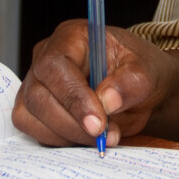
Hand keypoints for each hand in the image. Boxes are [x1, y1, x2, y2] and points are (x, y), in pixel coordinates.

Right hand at [13, 21, 178, 146]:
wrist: (136, 90)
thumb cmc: (136, 71)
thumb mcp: (145, 72)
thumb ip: (130, 83)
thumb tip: (108, 100)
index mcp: (70, 37)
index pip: (56, 66)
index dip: (73, 97)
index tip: (98, 123)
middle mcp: (45, 58)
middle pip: (39, 96)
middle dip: (72, 123)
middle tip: (104, 136)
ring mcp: (36, 84)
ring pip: (32, 118)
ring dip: (69, 135)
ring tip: (103, 136)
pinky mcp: (34, 110)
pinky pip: (37, 132)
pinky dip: (62, 141)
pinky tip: (87, 138)